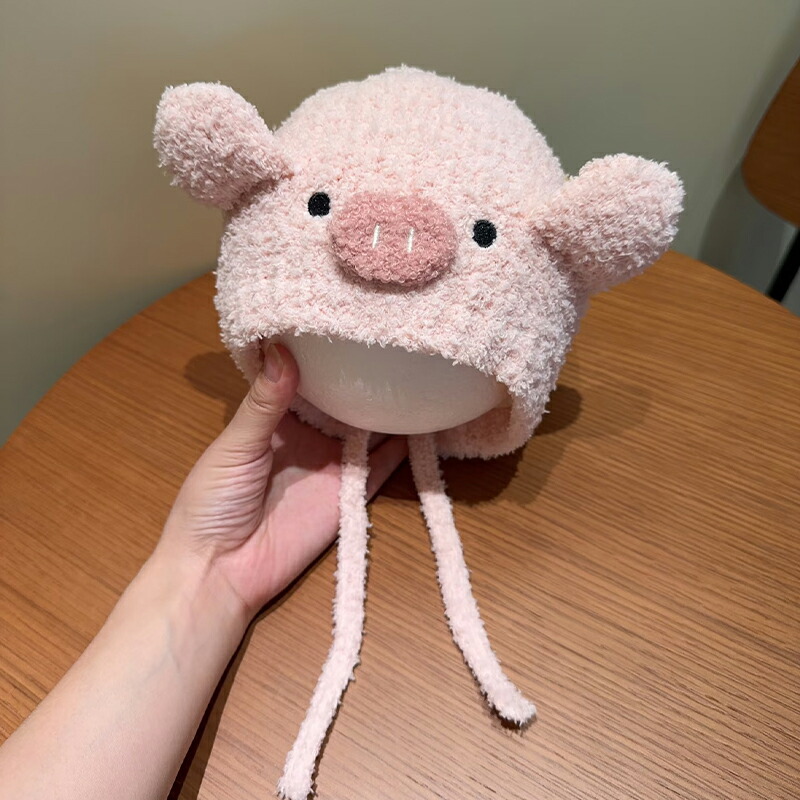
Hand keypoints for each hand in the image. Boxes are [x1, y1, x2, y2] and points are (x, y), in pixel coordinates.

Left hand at [158, 342, 406, 618]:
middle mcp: (308, 437)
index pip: (304, 377)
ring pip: (369, 428)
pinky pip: (383, 466)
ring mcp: (333, 465)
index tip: (345, 316)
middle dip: (364, 373)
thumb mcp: (235, 445)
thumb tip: (283, 348)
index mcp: (274, 420)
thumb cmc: (212, 502)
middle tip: (393, 335)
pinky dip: (403, 447)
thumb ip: (264, 402)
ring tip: (418, 368)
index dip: (322, 351)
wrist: (220, 571)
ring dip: (388, 406)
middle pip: (342, 400)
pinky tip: (426, 419)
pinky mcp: (351, 494)